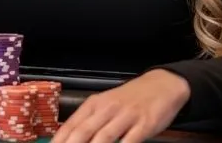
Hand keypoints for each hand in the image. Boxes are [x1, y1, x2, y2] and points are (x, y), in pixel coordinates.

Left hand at [52, 70, 189, 142]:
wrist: (161, 84)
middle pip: (83, 133)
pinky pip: (129, 141)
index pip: (71, 126)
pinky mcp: (144, 124)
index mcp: (94, 104)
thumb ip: (90, 122)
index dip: (59, 141)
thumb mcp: (106, 104)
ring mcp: (125, 116)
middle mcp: (107, 109)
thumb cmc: (130, 98)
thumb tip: (70, 140)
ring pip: (104, 138)